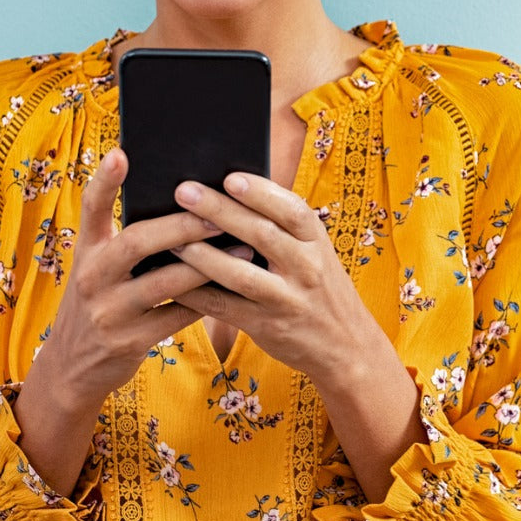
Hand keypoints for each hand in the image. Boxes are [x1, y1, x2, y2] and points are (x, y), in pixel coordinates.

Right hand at [28, 148, 217, 412]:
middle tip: (219, 210)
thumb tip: (185, 203)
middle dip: (182, 225)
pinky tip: (235, 287)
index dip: (105, 181)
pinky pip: (177, 317)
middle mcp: (91, 277)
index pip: (91, 208)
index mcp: (86, 251)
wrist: (72, 368)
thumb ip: (126, 241)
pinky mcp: (128, 342)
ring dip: (208, 265)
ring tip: (243, 248)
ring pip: (164, 282)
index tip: (122, 152)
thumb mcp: (100, 270)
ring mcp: (108, 312)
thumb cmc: (102, 303)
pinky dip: (208, 300)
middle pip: (137, 242)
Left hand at [167, 172, 393, 383]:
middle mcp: (306, 268)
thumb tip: (230, 196)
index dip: (261, 192)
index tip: (230, 176)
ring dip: (203, 254)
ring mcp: (287, 299)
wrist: (346, 344)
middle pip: (261, 234)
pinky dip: (196, 292)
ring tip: (174, 238)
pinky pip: (224, 307)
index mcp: (317, 241)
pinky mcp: (267, 326)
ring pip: (240, 273)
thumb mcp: (317, 253)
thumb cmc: (319, 288)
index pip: (292, 210)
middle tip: (185, 192)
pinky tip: (173, 280)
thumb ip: (284, 229)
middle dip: (219, 210)